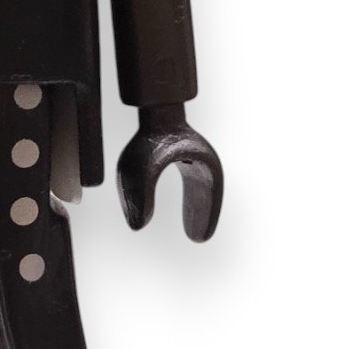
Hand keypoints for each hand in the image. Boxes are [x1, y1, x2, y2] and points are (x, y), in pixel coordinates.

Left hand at [115, 104, 222, 241]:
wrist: (150, 110)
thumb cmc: (149, 139)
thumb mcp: (143, 172)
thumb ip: (140, 198)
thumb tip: (137, 227)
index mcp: (201, 165)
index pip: (211, 196)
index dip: (206, 217)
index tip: (199, 237)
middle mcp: (200, 160)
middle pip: (207, 193)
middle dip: (203, 215)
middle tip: (197, 238)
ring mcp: (189, 156)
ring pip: (198, 188)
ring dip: (196, 207)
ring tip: (192, 230)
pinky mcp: (178, 154)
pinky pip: (188, 181)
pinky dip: (188, 198)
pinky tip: (178, 208)